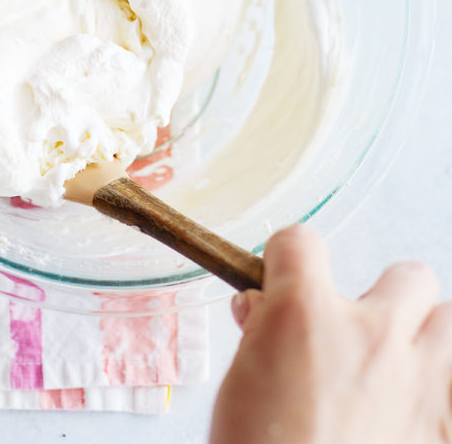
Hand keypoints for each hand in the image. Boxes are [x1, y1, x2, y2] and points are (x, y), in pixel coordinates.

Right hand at [210, 225, 451, 443]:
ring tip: (397, 370)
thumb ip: (259, 336)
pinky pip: (450, 389)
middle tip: (356, 335)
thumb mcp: (237, 384)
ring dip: (425, 338)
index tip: (279, 283)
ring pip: (448, 321)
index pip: (299, 242)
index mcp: (305, 313)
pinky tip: (404, 419)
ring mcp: (417, 382)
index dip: (284, 262)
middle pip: (407, 276)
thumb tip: (261, 312)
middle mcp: (371, 334)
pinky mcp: (439, 429)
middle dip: (382, 298)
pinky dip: (431, 395)